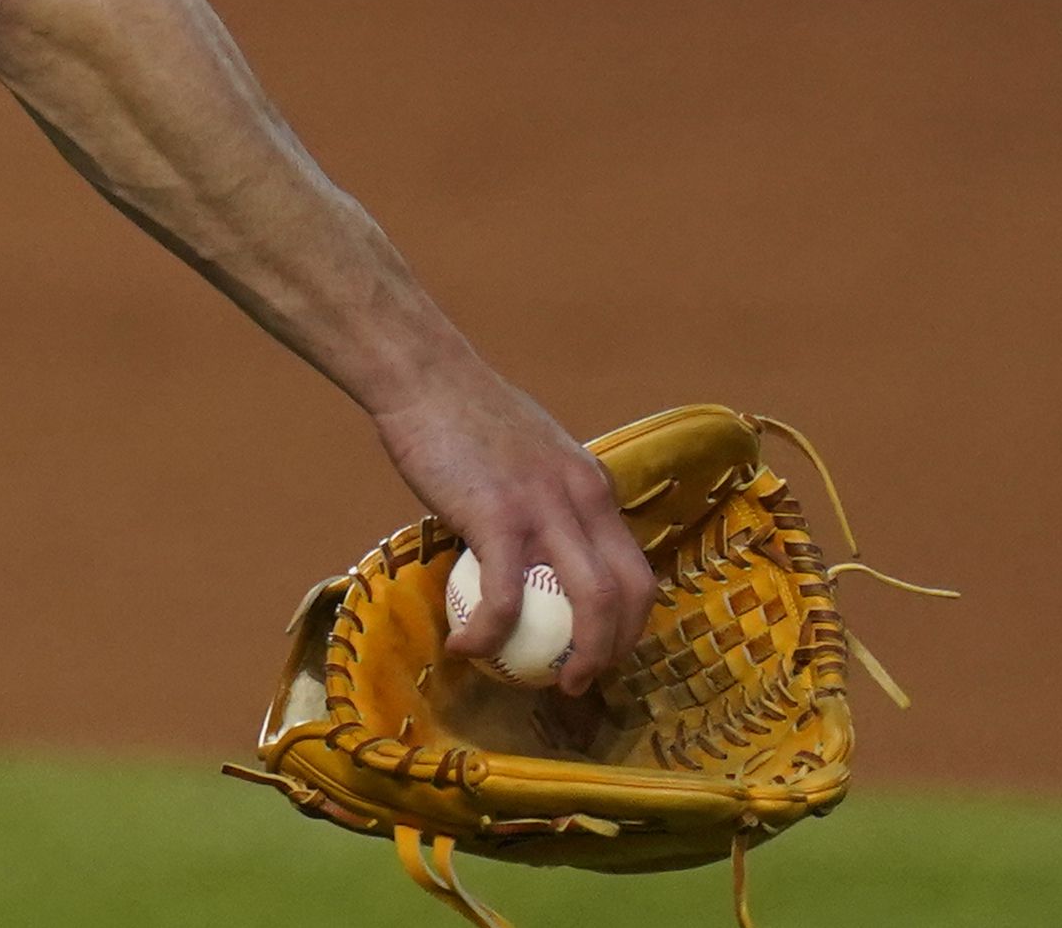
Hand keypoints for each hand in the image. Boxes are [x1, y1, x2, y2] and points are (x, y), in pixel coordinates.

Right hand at [375, 365, 654, 695]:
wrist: (425, 377)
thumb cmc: (465, 413)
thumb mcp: (531, 454)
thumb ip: (547, 498)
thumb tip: (540, 544)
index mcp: (594, 485)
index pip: (637, 567)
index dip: (630, 622)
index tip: (603, 649)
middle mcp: (584, 497)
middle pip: (630, 592)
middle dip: (618, 649)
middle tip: (584, 680)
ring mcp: (546, 508)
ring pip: (591, 602)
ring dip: (581, 656)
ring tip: (552, 683)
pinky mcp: (498, 517)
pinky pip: (506, 597)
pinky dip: (490, 633)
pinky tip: (466, 646)